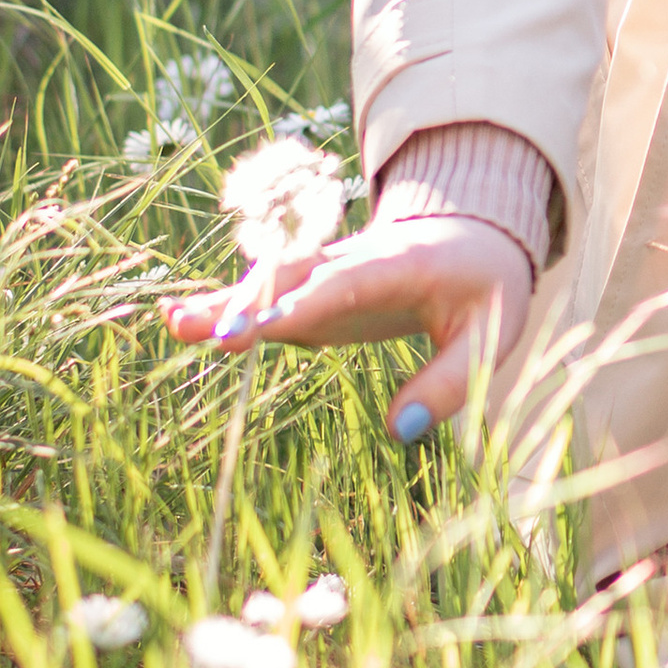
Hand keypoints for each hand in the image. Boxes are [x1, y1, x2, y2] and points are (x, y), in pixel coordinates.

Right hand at [162, 214, 532, 446]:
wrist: (478, 234)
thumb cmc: (486, 286)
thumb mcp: (491, 332)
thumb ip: (450, 382)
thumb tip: (399, 433)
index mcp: (405, 262)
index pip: (351, 280)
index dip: (309, 302)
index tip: (268, 327)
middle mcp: (358, 257)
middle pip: (301, 274)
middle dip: (256, 300)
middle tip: (210, 332)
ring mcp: (331, 270)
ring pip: (276, 279)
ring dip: (230, 300)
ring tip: (176, 323)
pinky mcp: (315, 290)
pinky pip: (271, 295)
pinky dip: (230, 306)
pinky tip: (181, 320)